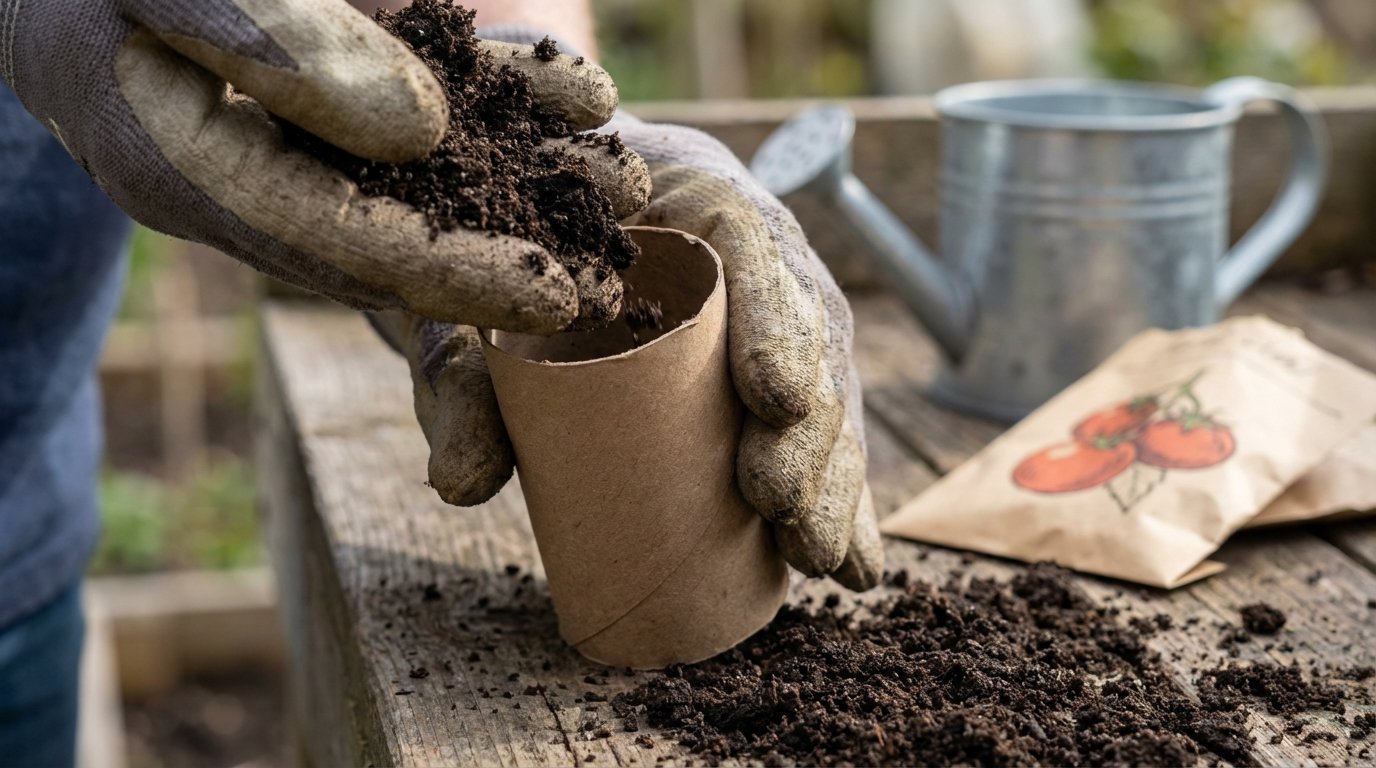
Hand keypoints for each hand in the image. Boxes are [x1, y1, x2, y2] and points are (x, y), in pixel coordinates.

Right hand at [2, 0, 644, 332]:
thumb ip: (278, 49)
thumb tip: (420, 130)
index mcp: (188, 173)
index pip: (340, 244)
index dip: (453, 274)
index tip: (554, 296)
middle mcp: (248, 176)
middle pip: (397, 235)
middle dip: (508, 254)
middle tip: (612, 275)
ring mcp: (287, 136)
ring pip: (423, 174)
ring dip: (526, 180)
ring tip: (623, 182)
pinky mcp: (321, 93)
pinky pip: (420, 104)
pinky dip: (499, 97)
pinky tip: (577, 93)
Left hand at [378, 114, 882, 591]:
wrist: (558, 219)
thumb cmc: (520, 250)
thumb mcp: (476, 300)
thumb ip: (457, 377)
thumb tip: (462, 485)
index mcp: (690, 195)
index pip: (754, 241)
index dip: (775, 322)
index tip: (774, 401)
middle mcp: (758, 249)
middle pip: (808, 328)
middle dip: (808, 425)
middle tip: (775, 502)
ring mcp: (782, 310)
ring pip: (831, 384)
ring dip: (835, 474)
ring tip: (817, 556)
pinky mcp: (784, 369)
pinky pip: (828, 428)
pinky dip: (844, 496)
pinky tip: (856, 564)